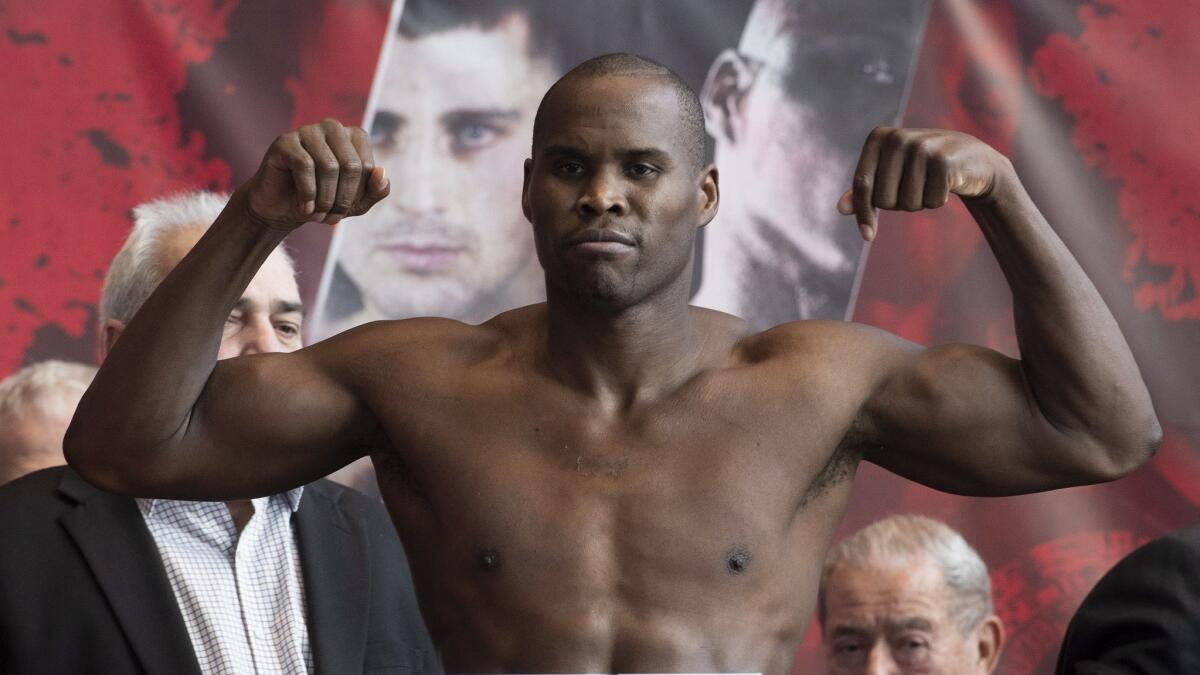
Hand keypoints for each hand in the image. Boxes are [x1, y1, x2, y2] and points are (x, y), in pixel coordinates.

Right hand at [242, 118, 389, 230]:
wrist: (284, 209)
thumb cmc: (325, 201)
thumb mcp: (358, 203)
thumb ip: (378, 190)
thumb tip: (381, 172)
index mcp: (355, 136)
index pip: (367, 167)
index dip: (358, 195)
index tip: (345, 210)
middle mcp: (333, 127)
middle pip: (351, 166)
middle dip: (343, 199)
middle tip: (331, 218)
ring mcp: (308, 130)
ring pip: (329, 166)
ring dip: (325, 200)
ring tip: (317, 215)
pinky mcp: (285, 141)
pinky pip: (304, 165)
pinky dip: (308, 193)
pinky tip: (304, 207)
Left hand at [836, 127, 1012, 240]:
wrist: (971, 159)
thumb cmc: (921, 169)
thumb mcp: (890, 175)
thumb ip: (865, 190)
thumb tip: (840, 208)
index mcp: (878, 138)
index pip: (862, 184)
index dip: (863, 213)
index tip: (867, 236)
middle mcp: (897, 138)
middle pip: (884, 199)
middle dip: (899, 204)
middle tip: (915, 187)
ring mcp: (921, 147)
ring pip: (907, 204)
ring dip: (919, 202)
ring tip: (930, 183)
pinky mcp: (944, 161)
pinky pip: (930, 203)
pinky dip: (937, 202)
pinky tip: (946, 184)